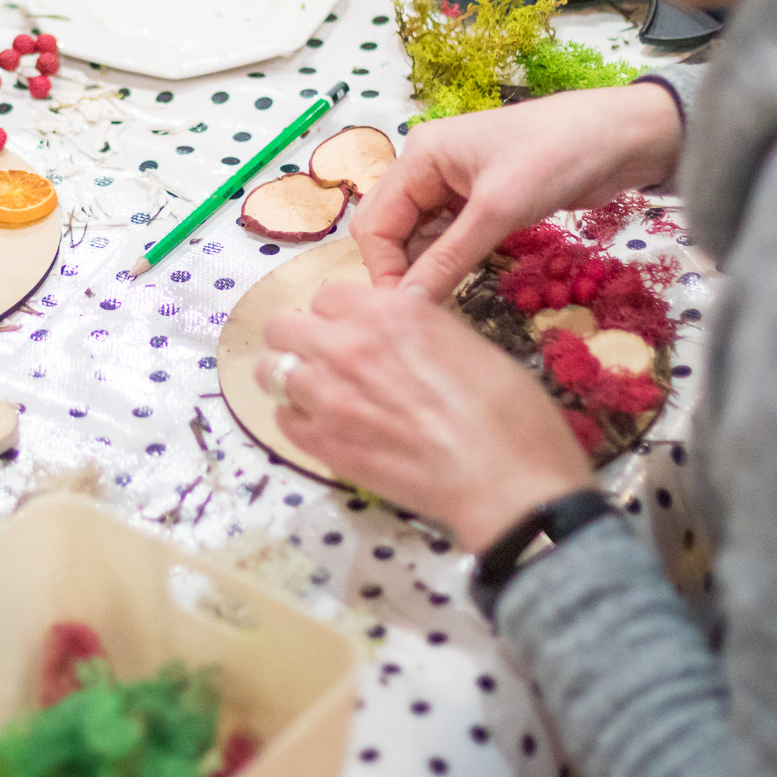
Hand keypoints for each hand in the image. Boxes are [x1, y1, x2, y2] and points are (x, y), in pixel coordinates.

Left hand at [262, 281, 592, 549]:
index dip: (340, 314)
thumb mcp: (467, 342)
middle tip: (324, 358)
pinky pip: (281, 419)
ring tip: (316, 392)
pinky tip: (323, 427)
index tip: (353, 330)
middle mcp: (347, 345)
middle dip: (300, 337)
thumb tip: (395, 334)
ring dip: (289, 375)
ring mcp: (326, 396)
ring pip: (268, 370)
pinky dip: (296, 418)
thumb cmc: (508, 411)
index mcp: (388, 311)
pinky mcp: (320, 445)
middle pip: (283, 325)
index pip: (328, 294)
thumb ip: (415, 329)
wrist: (505, 481)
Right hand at [355, 84, 683, 298]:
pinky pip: (449, 238)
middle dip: (400, 271)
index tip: (402, 315)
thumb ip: (449, 259)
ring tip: (440, 308)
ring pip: (420, 238)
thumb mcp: (500, 210)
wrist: (622, 135)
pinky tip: (459, 288)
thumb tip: (406, 307)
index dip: (383, 270)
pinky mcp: (482, 201)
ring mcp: (454, 185)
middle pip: (391, 230)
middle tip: (420, 315)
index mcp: (419, 155)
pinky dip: (450, 263)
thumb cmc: (557, 155)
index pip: (375, 222)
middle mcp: (428, 168)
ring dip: (427, 270)